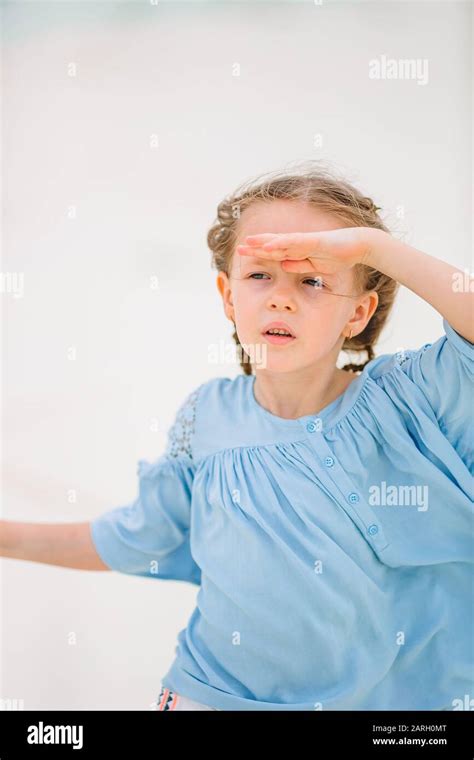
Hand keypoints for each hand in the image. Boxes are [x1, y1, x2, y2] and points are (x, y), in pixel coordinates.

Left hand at [236, 227, 380, 274]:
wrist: (359, 247)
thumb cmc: (338, 256)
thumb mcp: (314, 266)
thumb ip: (299, 265)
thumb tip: (283, 266)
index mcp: (298, 251)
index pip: (275, 252)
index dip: (259, 253)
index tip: (244, 255)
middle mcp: (299, 244)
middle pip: (273, 245)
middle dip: (256, 247)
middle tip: (239, 249)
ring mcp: (306, 241)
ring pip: (281, 242)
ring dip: (264, 243)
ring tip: (248, 243)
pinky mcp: (315, 241)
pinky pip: (295, 243)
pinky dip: (281, 244)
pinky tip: (269, 245)